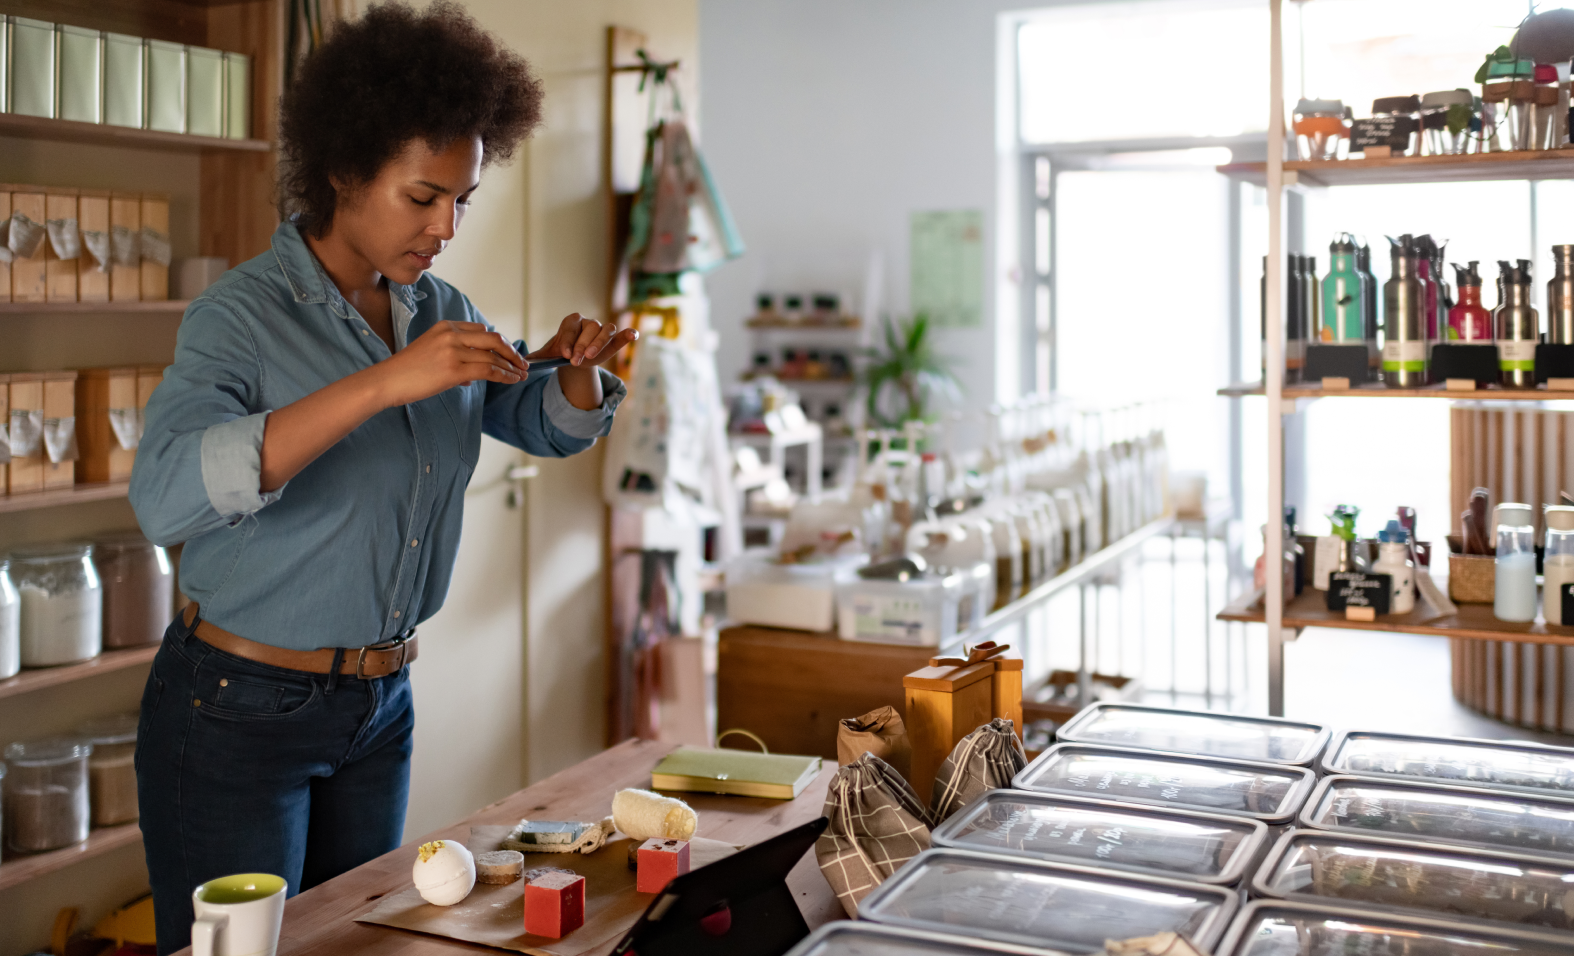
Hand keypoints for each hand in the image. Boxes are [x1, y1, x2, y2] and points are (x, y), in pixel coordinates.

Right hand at [374, 321, 527, 406]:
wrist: (386, 381)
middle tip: (523, 363)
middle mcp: (451, 334)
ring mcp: (453, 351)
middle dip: (511, 351)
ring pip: (493, 357)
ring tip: (521, 375)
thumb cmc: (406, 371)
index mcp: (446, 327)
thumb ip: (454, 357)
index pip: (481, 330)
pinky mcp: (454, 370)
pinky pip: (488, 371)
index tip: (509, 353)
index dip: (499, 342)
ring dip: (511, 367)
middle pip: (493, 338)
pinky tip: (512, 380)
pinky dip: (504, 375)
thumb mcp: (431, 353)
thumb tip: (472, 377)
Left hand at [527, 313, 638, 368]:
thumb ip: (537, 358)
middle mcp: (588, 322)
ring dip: (599, 342)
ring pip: (605, 330)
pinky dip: (627, 334)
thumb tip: (522, 363)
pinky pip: (621, 334)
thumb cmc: (563, 353)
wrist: (577, 357)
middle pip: (589, 328)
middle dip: (582, 345)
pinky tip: (633, 335)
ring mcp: (602, 329)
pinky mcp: (613, 338)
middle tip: (576, 361)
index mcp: (571, 322)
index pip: (571, 327)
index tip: (565, 354)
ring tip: (591, 356)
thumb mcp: (548, 355)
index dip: (568, 340)